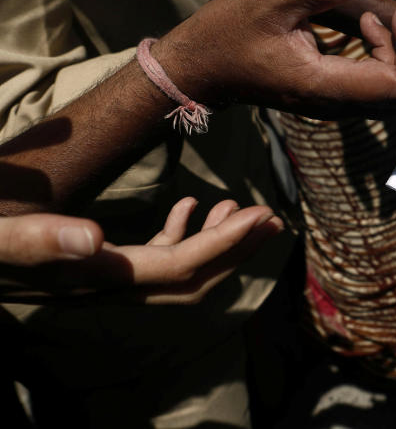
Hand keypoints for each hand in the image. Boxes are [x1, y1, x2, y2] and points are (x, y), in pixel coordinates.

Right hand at [0, 197, 281, 303]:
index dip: (224, 244)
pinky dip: (179, 234)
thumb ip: (42, 240)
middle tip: (274, 219)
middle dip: (236, 251)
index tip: (262, 216)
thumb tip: (96, 238)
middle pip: (191, 280)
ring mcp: (107, 277)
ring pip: (177, 270)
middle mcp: (109, 284)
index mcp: (97, 276)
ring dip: (215, 242)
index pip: (178, 268)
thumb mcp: (1, 236)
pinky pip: (152, 258)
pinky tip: (190, 205)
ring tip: (244, 207)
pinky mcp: (98, 266)